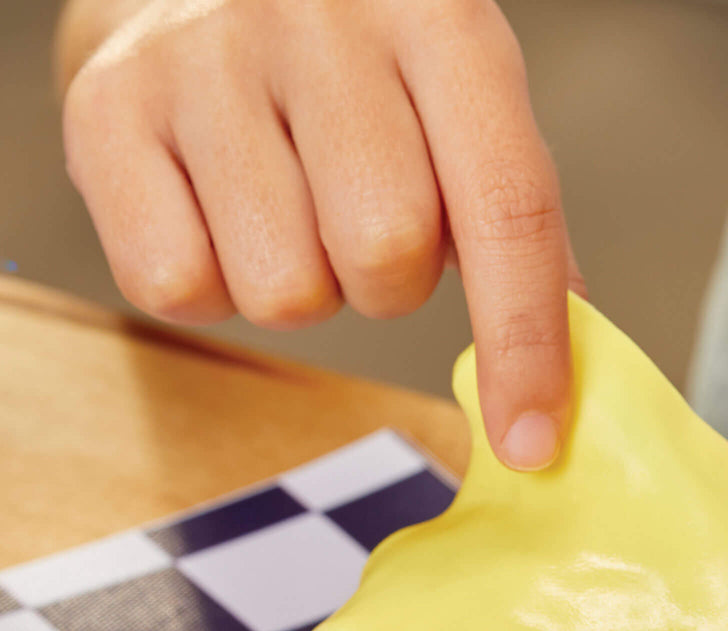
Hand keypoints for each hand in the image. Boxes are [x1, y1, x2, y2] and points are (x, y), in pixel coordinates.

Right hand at [60, 0, 584, 468]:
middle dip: (387, 285)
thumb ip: (515, 221)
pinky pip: (180, 288)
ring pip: (284, 287)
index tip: (531, 441)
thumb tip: (568, 356)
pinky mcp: (109, 111)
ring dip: (302, 284)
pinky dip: (212, 284)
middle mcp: (322, 21)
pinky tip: (216, 214)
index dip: (525, 341)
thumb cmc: (353, 70)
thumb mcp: (456, 106)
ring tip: (286, 208)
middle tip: (359, 226)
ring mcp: (205, 60)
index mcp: (440, 19)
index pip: (505, 206)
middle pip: (387, 256)